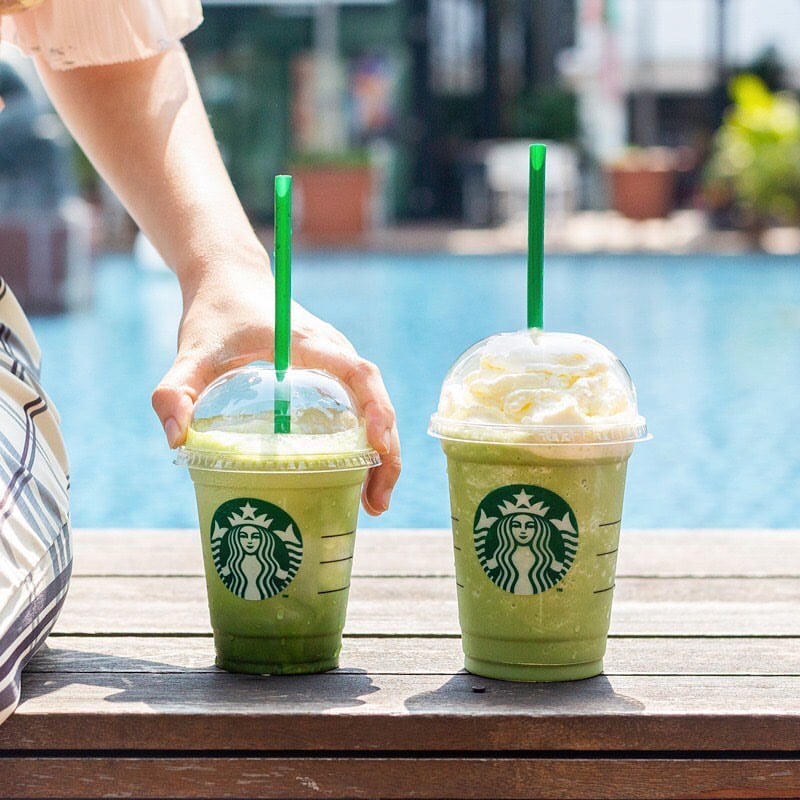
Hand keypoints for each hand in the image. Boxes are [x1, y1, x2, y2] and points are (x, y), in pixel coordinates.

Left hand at [151, 264, 400, 515]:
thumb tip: (177, 441)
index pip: (358, 373)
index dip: (375, 408)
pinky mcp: (329, 374)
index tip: (377, 447)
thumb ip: (175, 390)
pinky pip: (360, 407)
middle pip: (377, 399)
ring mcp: (335, 363)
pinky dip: (366, 442)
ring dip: (382, 453)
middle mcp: (333, 352)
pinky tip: (357, 478)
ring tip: (373, 503)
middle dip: (386, 451)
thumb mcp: (190, 351)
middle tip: (376, 502)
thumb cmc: (214, 314)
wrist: (229, 280)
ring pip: (375, 407)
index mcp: (309, 342)